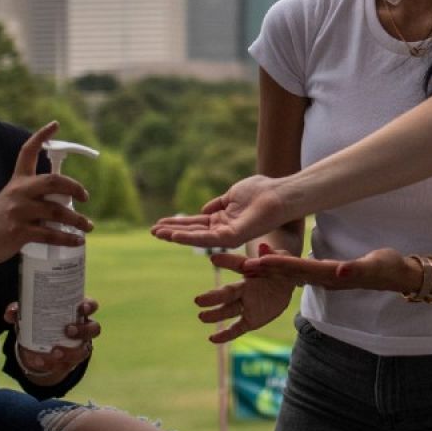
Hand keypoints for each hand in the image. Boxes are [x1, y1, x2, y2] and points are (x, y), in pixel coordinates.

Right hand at [0, 122, 92, 278]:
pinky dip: (67, 238)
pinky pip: (50, 234)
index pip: (27, 152)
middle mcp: (18, 192)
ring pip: (56, 212)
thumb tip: (66, 200)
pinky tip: (78, 241)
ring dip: (77, 220)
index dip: (41, 136)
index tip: (55, 124)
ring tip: (88, 226)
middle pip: (53, 181)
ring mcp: (18, 211)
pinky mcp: (19, 231)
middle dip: (74, 187)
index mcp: (17, 181)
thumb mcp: (12, 199)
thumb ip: (34, 196)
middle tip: (85, 196)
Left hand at [4, 297, 99, 383]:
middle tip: (68, 330)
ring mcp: (79, 347)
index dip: (90, 306)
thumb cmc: (40, 322)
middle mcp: (83, 329)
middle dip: (83, 330)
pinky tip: (39, 361)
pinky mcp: (70, 362)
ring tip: (54, 352)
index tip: (81, 307)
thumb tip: (10, 313)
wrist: (39, 346)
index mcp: (77, 312)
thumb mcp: (30, 315)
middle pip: (94, 328)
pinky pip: (66, 365)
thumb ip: (20, 311)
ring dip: (70, 352)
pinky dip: (51, 364)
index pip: (92, 306)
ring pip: (84, 350)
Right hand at [149, 175, 288, 248]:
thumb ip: (219, 203)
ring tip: (157, 233)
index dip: (178, 223)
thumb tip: (203, 209)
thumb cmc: (262, 191)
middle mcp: (223, 228)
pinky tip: (174, 235)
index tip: (159, 223)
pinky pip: (207, 239)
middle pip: (192, 231)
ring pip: (196, 237)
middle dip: (172, 231)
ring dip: (176, 235)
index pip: (196, 223)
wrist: (279, 194)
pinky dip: (190, 237)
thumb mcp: (234, 194)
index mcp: (223, 218)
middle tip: (152, 231)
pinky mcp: (232, 236)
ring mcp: (227, 234)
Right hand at [194, 244, 295, 342]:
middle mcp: (244, 288)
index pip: (237, 265)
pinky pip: (237, 328)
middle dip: (214, 297)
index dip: (227, 261)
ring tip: (202, 316)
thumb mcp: (283, 259)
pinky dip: (226, 334)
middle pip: (228, 293)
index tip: (214, 259)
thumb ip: (272, 255)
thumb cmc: (282, 268)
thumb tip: (262, 247)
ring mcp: (246, 305)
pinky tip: (212, 338)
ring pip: (228, 310)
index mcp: (250, 270)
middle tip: (198, 300)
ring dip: (215, 314)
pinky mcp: (251, 320)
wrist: (288, 285)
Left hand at [241, 246, 416, 293]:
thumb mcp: (375, 266)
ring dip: (263, 269)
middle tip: (233, 263)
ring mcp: (320, 278)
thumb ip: (356, 270)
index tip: (258, 260)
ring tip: (240, 263)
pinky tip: (264, 262)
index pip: (299, 270)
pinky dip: (277, 267)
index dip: (278, 264)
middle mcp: (320, 279)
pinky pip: (294, 273)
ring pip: (285, 275)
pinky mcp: (320, 274)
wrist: (394, 276)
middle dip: (259, 270)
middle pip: (284, 275)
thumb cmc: (387, 268)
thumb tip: (340, 272)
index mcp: (330, 276)